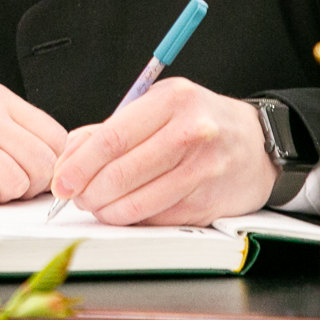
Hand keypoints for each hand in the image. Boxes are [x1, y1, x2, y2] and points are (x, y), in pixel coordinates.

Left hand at [48, 78, 275, 225]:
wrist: (257, 145)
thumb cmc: (200, 122)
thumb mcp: (157, 107)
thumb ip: (109, 128)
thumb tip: (67, 158)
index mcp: (172, 100)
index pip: (112, 138)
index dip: (79, 165)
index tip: (61, 180)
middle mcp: (191, 132)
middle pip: (121, 173)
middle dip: (88, 191)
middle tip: (77, 196)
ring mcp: (202, 170)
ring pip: (136, 202)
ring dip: (106, 210)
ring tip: (97, 204)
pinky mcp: (207, 203)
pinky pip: (155, 218)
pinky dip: (132, 218)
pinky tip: (126, 209)